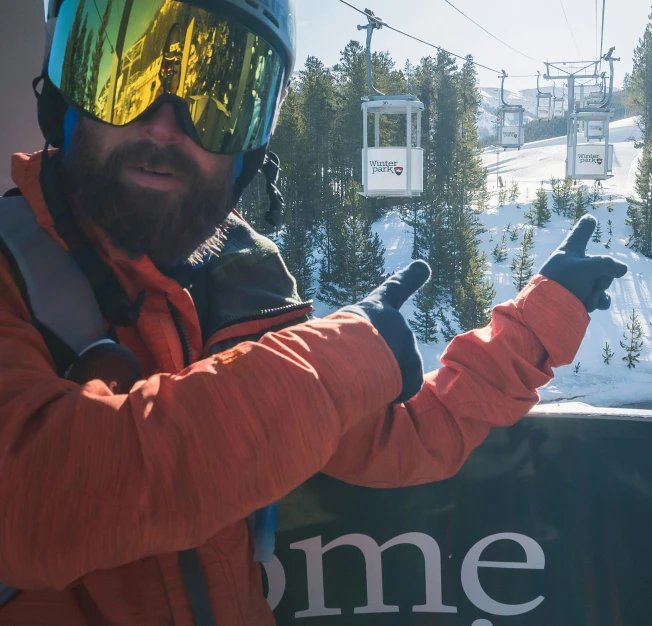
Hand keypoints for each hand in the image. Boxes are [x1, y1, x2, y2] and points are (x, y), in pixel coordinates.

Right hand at [339, 261, 430, 403]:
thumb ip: (350, 339)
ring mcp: (406, 342)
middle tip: (355, 369)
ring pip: (395, 371)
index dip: (410, 277)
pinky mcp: (413, 366)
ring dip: (379, 380)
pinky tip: (377, 394)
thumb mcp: (334, 334)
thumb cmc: (328, 344)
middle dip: (378, 363)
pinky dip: (392, 394)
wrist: (343, 355)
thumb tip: (349, 361)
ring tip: (360, 379)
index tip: (424, 266)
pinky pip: (405, 388)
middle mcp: (394, 321)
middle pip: (390, 349)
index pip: (394, 288)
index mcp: (373, 309)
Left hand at [538, 215, 627, 311]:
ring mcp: (577, 282)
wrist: (546, 313)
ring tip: (587, 299)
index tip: (590, 219)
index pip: (580, 234)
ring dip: (598, 292)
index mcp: (568, 251)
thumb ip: (608, 264)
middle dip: (602, 276)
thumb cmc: (562, 284)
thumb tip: (622, 269)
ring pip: (601, 282)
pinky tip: (592, 305)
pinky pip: (599, 298)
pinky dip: (598, 301)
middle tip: (590, 285)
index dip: (586, 226)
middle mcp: (573, 265)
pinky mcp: (579, 298)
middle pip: (601, 264)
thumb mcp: (587, 268)